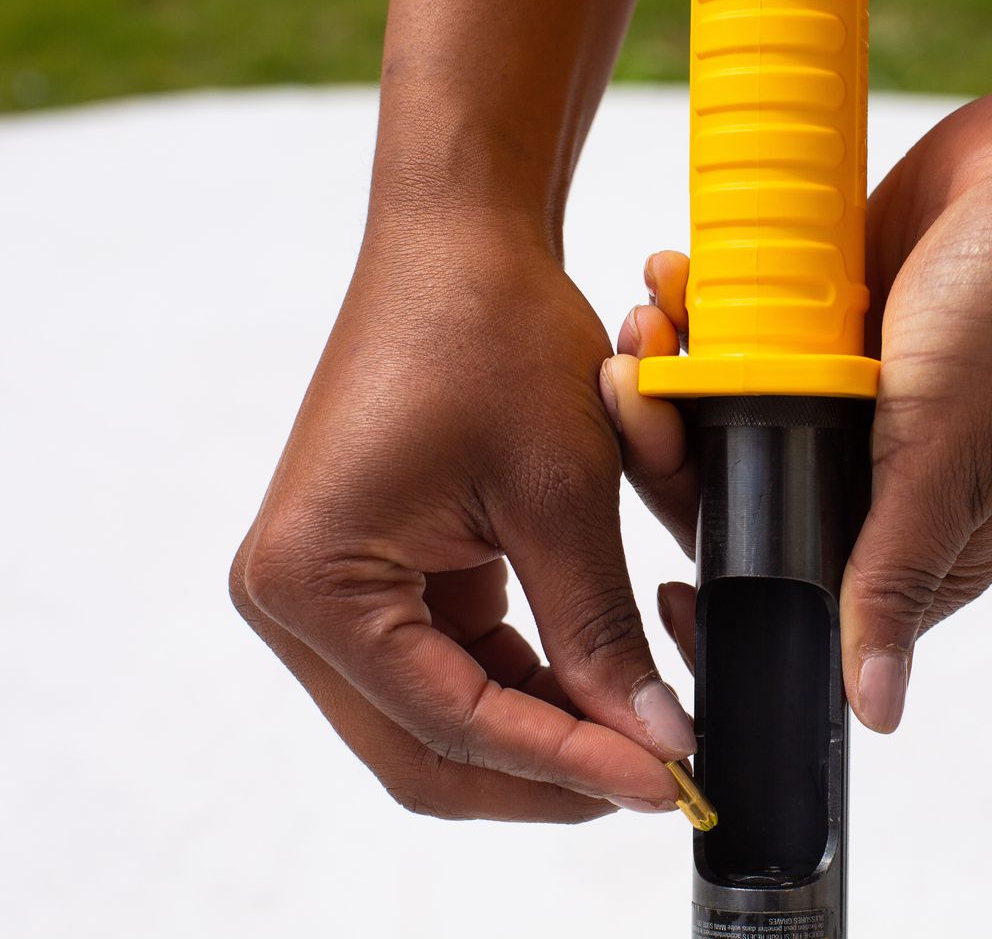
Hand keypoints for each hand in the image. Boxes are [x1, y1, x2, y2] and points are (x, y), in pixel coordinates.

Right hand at [230, 219, 693, 822]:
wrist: (459, 242)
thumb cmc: (493, 332)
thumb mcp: (561, 495)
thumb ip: (600, 637)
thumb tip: (656, 743)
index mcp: (314, 580)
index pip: (454, 724)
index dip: (569, 764)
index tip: (666, 782)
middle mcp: (293, 601)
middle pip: (428, 748)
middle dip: (545, 772)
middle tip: (653, 776)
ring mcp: (325, 591)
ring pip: (439, 720)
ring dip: (539, 734)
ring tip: (640, 734)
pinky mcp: (366, 574)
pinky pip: (446, 667)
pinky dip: (523, 685)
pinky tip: (596, 684)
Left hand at [600, 88, 991, 733]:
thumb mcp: (948, 460)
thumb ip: (891, 578)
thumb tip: (875, 714)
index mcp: (910, 536)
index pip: (787, 586)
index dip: (712, 583)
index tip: (654, 569)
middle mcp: (865, 475)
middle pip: (729, 493)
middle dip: (665, 448)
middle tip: (627, 386)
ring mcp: (837, 398)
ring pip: (717, 413)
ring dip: (667, 369)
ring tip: (646, 315)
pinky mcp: (819, 326)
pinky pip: (733, 337)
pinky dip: (696, 311)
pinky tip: (674, 274)